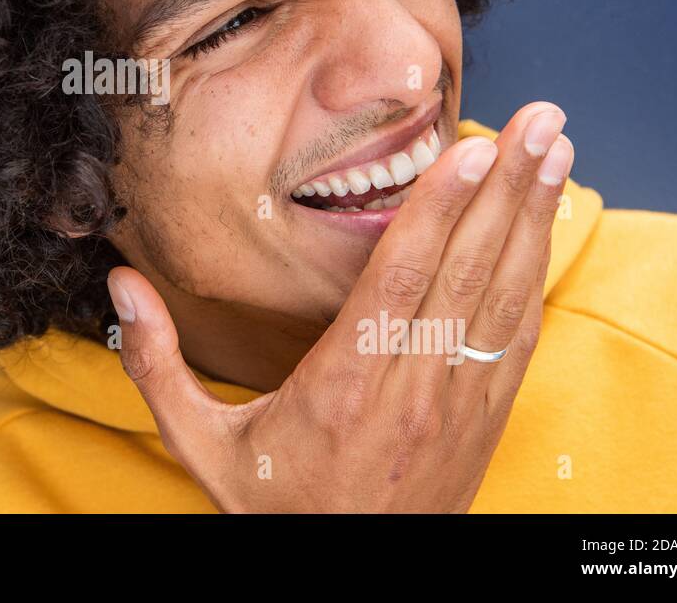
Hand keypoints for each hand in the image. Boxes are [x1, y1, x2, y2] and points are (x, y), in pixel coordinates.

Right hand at [106, 102, 573, 511]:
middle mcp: (410, 389)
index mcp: (341, 386)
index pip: (400, 282)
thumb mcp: (199, 443)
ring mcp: (456, 404)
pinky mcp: (483, 417)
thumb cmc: (275, 507)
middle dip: (508, 188)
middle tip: (542, 118)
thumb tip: (120, 285)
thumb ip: (156, 363)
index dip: (439, 210)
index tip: (471, 149)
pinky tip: (544, 223)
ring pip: (505, 295)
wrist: (347, 579)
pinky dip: (535, 272)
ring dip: (534, 217)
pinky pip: (517, 335)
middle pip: (467, 272)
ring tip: (556, 148)